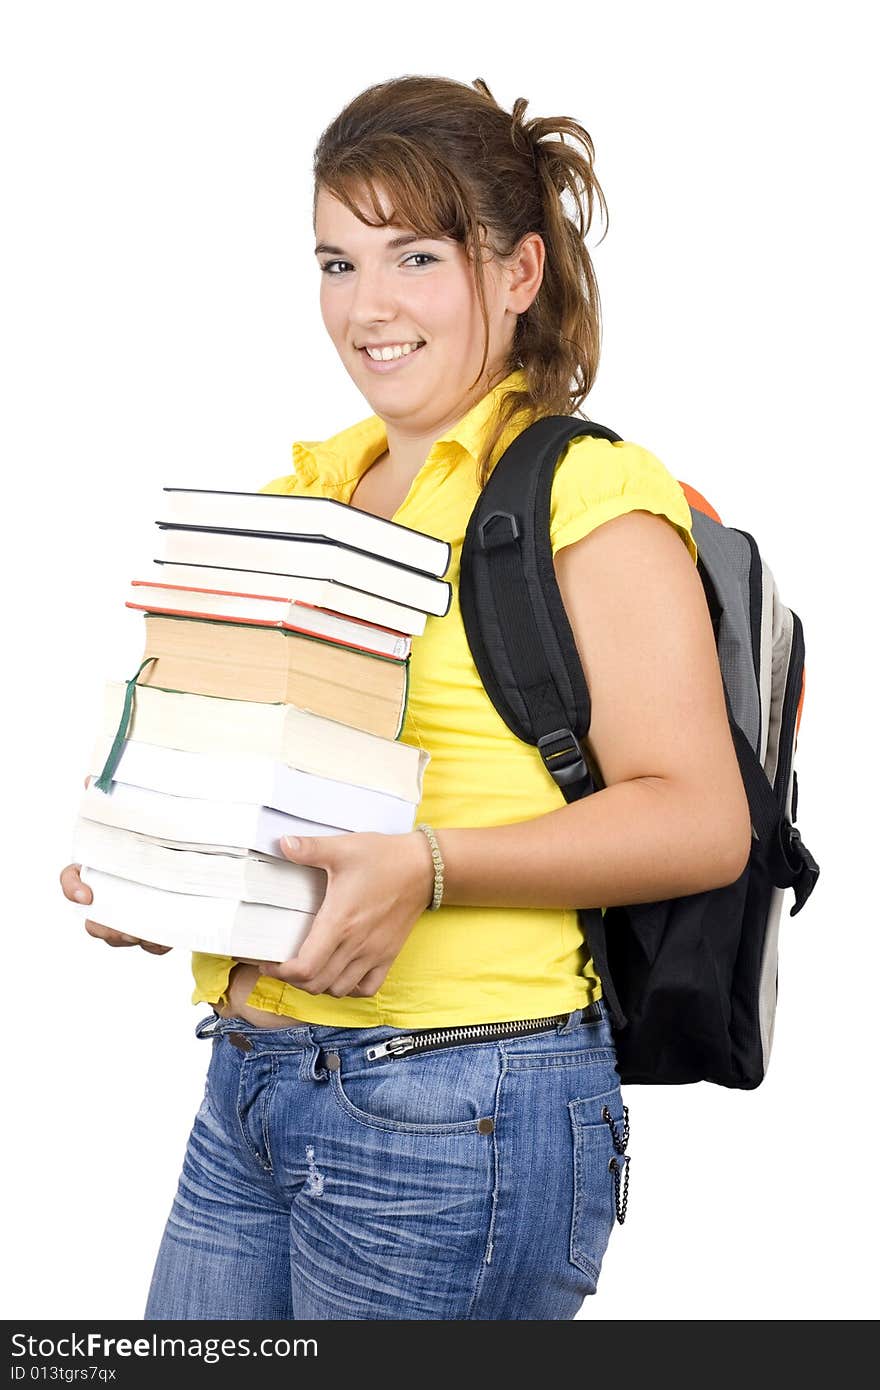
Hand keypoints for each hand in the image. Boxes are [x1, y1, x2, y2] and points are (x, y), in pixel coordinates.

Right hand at [62, 772, 171, 953]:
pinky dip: (159, 943)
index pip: (73, 880)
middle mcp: (114, 894)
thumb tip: (90, 778)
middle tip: (124, 927)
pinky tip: (171, 936)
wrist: (203, 852)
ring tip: (151, 934)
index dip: (73, 889)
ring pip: (122, 936)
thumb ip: (117, 798)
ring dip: (134, 938)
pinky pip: (152, 944)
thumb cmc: (164, 834)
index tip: (87, 895)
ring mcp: (134, 913)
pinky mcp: (157, 928)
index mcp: (104, 868)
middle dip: (106, 927)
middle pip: (96, 920)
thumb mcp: (145, 813)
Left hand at [258, 830, 434, 997]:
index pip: (305, 968)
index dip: (281, 972)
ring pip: (338, 990)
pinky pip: (367, 988)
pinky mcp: (388, 955)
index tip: (268, 961)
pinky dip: (349, 989)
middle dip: (293, 980)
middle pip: (316, 984)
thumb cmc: (383, 857)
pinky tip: (340, 974)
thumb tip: (283, 843)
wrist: (424, 867)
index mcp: (339, 922)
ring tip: (308, 968)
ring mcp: (374, 953)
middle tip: (282, 964)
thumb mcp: (343, 848)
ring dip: (318, 985)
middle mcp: (355, 944)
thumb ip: (310, 848)